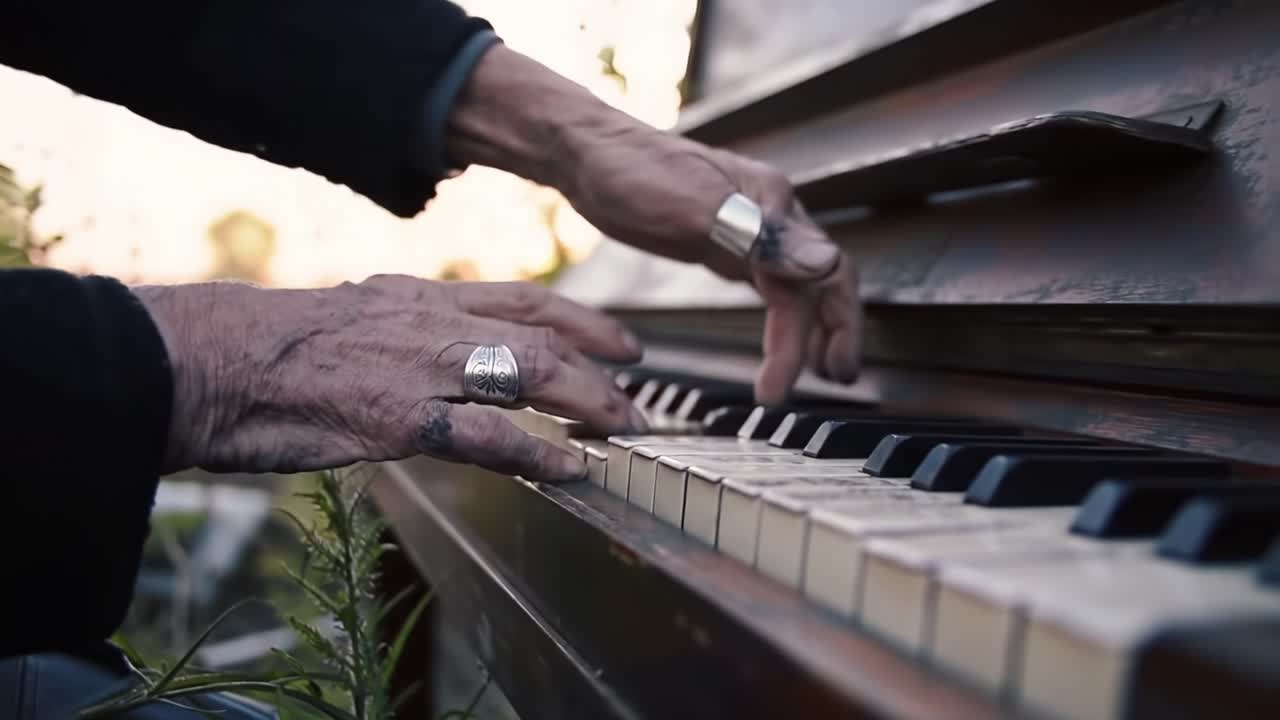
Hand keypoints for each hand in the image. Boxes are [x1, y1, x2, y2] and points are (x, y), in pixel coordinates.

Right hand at [133, 275, 645, 480]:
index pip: (520, 300)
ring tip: (623, 428)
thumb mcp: (348, 319)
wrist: (208, 360)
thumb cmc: (265, 347)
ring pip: (529, 374)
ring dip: (587, 403)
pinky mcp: (399, 417)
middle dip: (600, 363)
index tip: (617, 337)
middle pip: (541, 335)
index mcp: (417, 298)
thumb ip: (400, 329)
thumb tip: (428, 349)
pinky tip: (570, 469)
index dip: (579, 319)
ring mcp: (419, 368)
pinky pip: (487, 436)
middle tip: (637, 391)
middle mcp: (430, 323)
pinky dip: (537, 453)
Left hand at [447, 44, 860, 404]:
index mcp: (772, 204)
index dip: (820, 331)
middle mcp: (770, 215)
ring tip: (814, 373)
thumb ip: (758, 237)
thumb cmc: (629, 168)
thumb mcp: (692, 207)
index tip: (802, 379)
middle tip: (835, 381)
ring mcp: (748, 229)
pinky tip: (780, 338)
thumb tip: (824, 262)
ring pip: (799, 286)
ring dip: (811, 330)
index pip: (820, 276)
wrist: (584, 152)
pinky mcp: (723, 242)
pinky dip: (782, 317)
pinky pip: (770, 284)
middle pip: (823, 281)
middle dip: (835, 333)